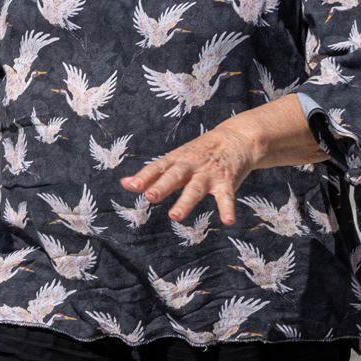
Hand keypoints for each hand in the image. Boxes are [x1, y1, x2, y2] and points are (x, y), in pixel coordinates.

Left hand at [120, 121, 260, 225]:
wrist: (235, 138)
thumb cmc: (199, 153)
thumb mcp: (175, 160)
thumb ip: (152, 175)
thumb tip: (125, 184)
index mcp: (176, 160)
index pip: (157, 167)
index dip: (144, 177)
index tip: (130, 186)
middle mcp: (191, 165)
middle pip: (174, 176)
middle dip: (162, 186)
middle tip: (150, 197)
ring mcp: (209, 173)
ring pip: (196, 188)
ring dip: (185, 202)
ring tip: (175, 216)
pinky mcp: (227, 181)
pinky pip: (226, 197)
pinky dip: (227, 209)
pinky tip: (228, 221)